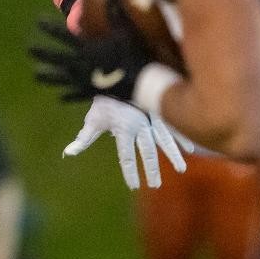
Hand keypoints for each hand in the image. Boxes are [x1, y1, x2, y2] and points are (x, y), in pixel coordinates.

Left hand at [31, 0, 152, 103]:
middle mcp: (81, 64)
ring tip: (36, 76)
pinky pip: (77, 95)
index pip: (64, 35)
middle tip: (30, 50)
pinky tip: (60, 98)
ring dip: (49, 77)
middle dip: (44, 53)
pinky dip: (69, 95)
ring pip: (62, 79)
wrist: (144, 83)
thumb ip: (115, 13)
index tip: (38, 22)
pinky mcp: (93, 93)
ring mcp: (85, 81)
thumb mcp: (125, 30)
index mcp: (87, 48)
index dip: (50, 28)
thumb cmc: (135, 54)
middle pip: (58, 58)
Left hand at [62, 95, 191, 188]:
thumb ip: (84, 138)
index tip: (133, 186)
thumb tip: (68, 153)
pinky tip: (191, 148)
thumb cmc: (104, 99)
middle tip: (155, 185)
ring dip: (173, 155)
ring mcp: (152, 117)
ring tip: (181, 169)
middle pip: (147, 152)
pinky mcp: (160, 110)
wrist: (117, 72)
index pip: (126, 156)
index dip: (129, 172)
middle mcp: (139, 125)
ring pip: (165, 140)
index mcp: (123, 129)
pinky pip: (173, 127)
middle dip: (152, 170)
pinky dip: (182, 137)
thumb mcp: (93, 118)